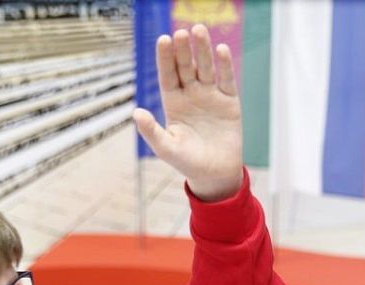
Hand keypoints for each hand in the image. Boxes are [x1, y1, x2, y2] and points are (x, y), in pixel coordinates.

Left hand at [134, 25, 242, 201]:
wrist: (215, 174)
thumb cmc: (188, 162)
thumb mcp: (166, 148)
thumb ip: (152, 131)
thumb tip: (135, 113)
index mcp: (173, 102)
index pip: (168, 75)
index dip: (165, 59)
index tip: (163, 40)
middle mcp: (191, 94)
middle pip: (186, 66)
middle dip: (183, 50)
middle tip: (180, 33)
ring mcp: (210, 95)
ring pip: (205, 68)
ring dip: (203, 50)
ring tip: (199, 30)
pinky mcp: (229, 101)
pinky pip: (226, 79)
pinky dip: (224, 65)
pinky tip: (221, 49)